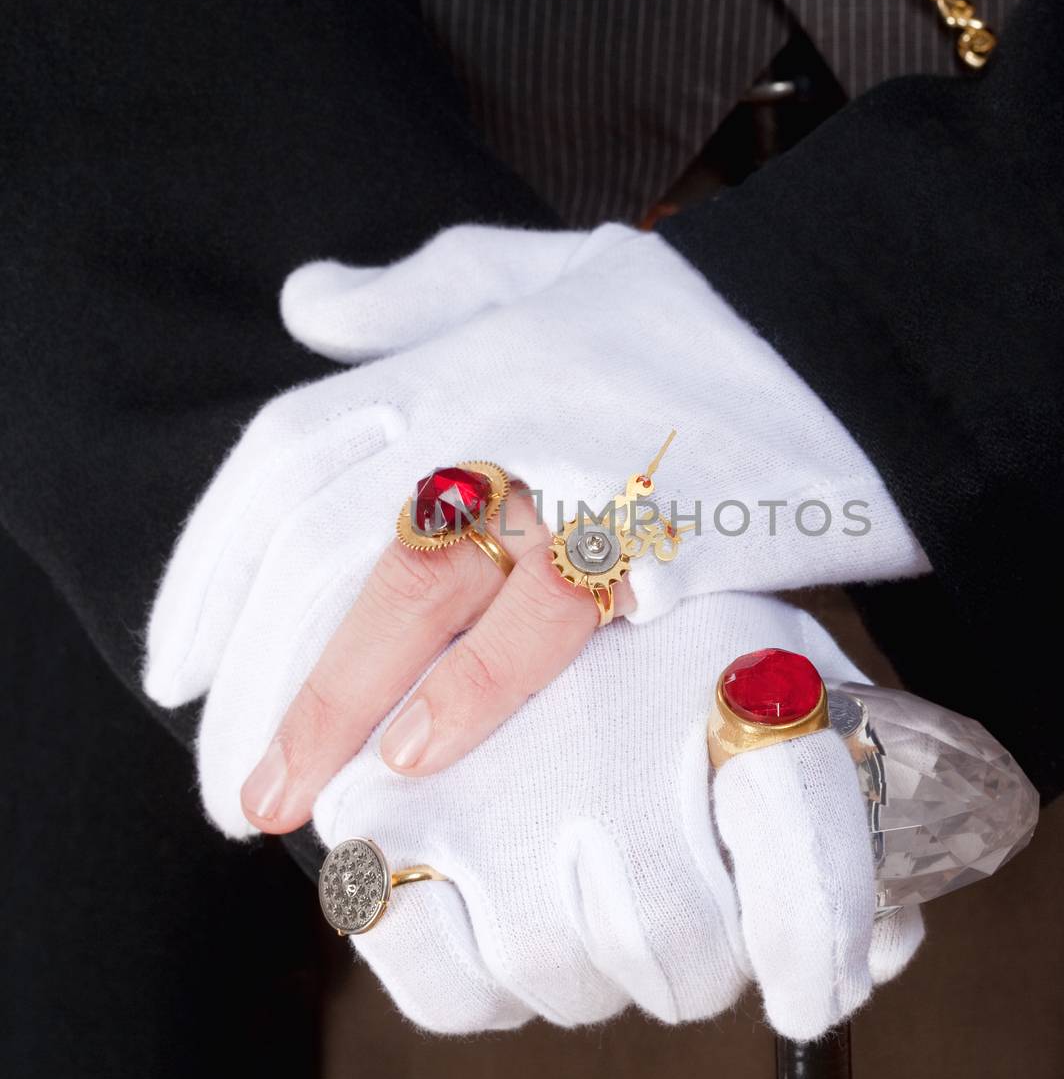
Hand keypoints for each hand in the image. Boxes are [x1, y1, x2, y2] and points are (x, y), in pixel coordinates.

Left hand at [145, 222, 926, 832]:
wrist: (872, 321)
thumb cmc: (715, 310)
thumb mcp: (555, 269)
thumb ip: (425, 289)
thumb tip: (307, 304)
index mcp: (460, 348)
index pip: (286, 454)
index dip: (211, 564)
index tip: (176, 669)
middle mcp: (497, 397)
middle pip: (326, 538)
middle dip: (258, 674)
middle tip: (228, 791)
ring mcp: (577, 458)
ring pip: (412, 584)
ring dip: (330, 700)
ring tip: (288, 809)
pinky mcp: (665, 524)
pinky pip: (549, 614)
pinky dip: (476, 683)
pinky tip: (420, 758)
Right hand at [304, 591, 921, 1040]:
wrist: (485, 527)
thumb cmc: (647, 625)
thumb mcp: (762, 668)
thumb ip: (831, 802)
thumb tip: (890, 945)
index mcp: (729, 679)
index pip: (800, 844)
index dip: (819, 949)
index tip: (812, 998)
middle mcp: (612, 735)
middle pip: (683, 953)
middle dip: (697, 966)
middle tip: (686, 923)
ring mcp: (492, 784)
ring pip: (567, 982)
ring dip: (593, 970)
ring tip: (586, 897)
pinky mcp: (383, 820)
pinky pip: (448, 989)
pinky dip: (483, 985)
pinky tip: (501, 925)